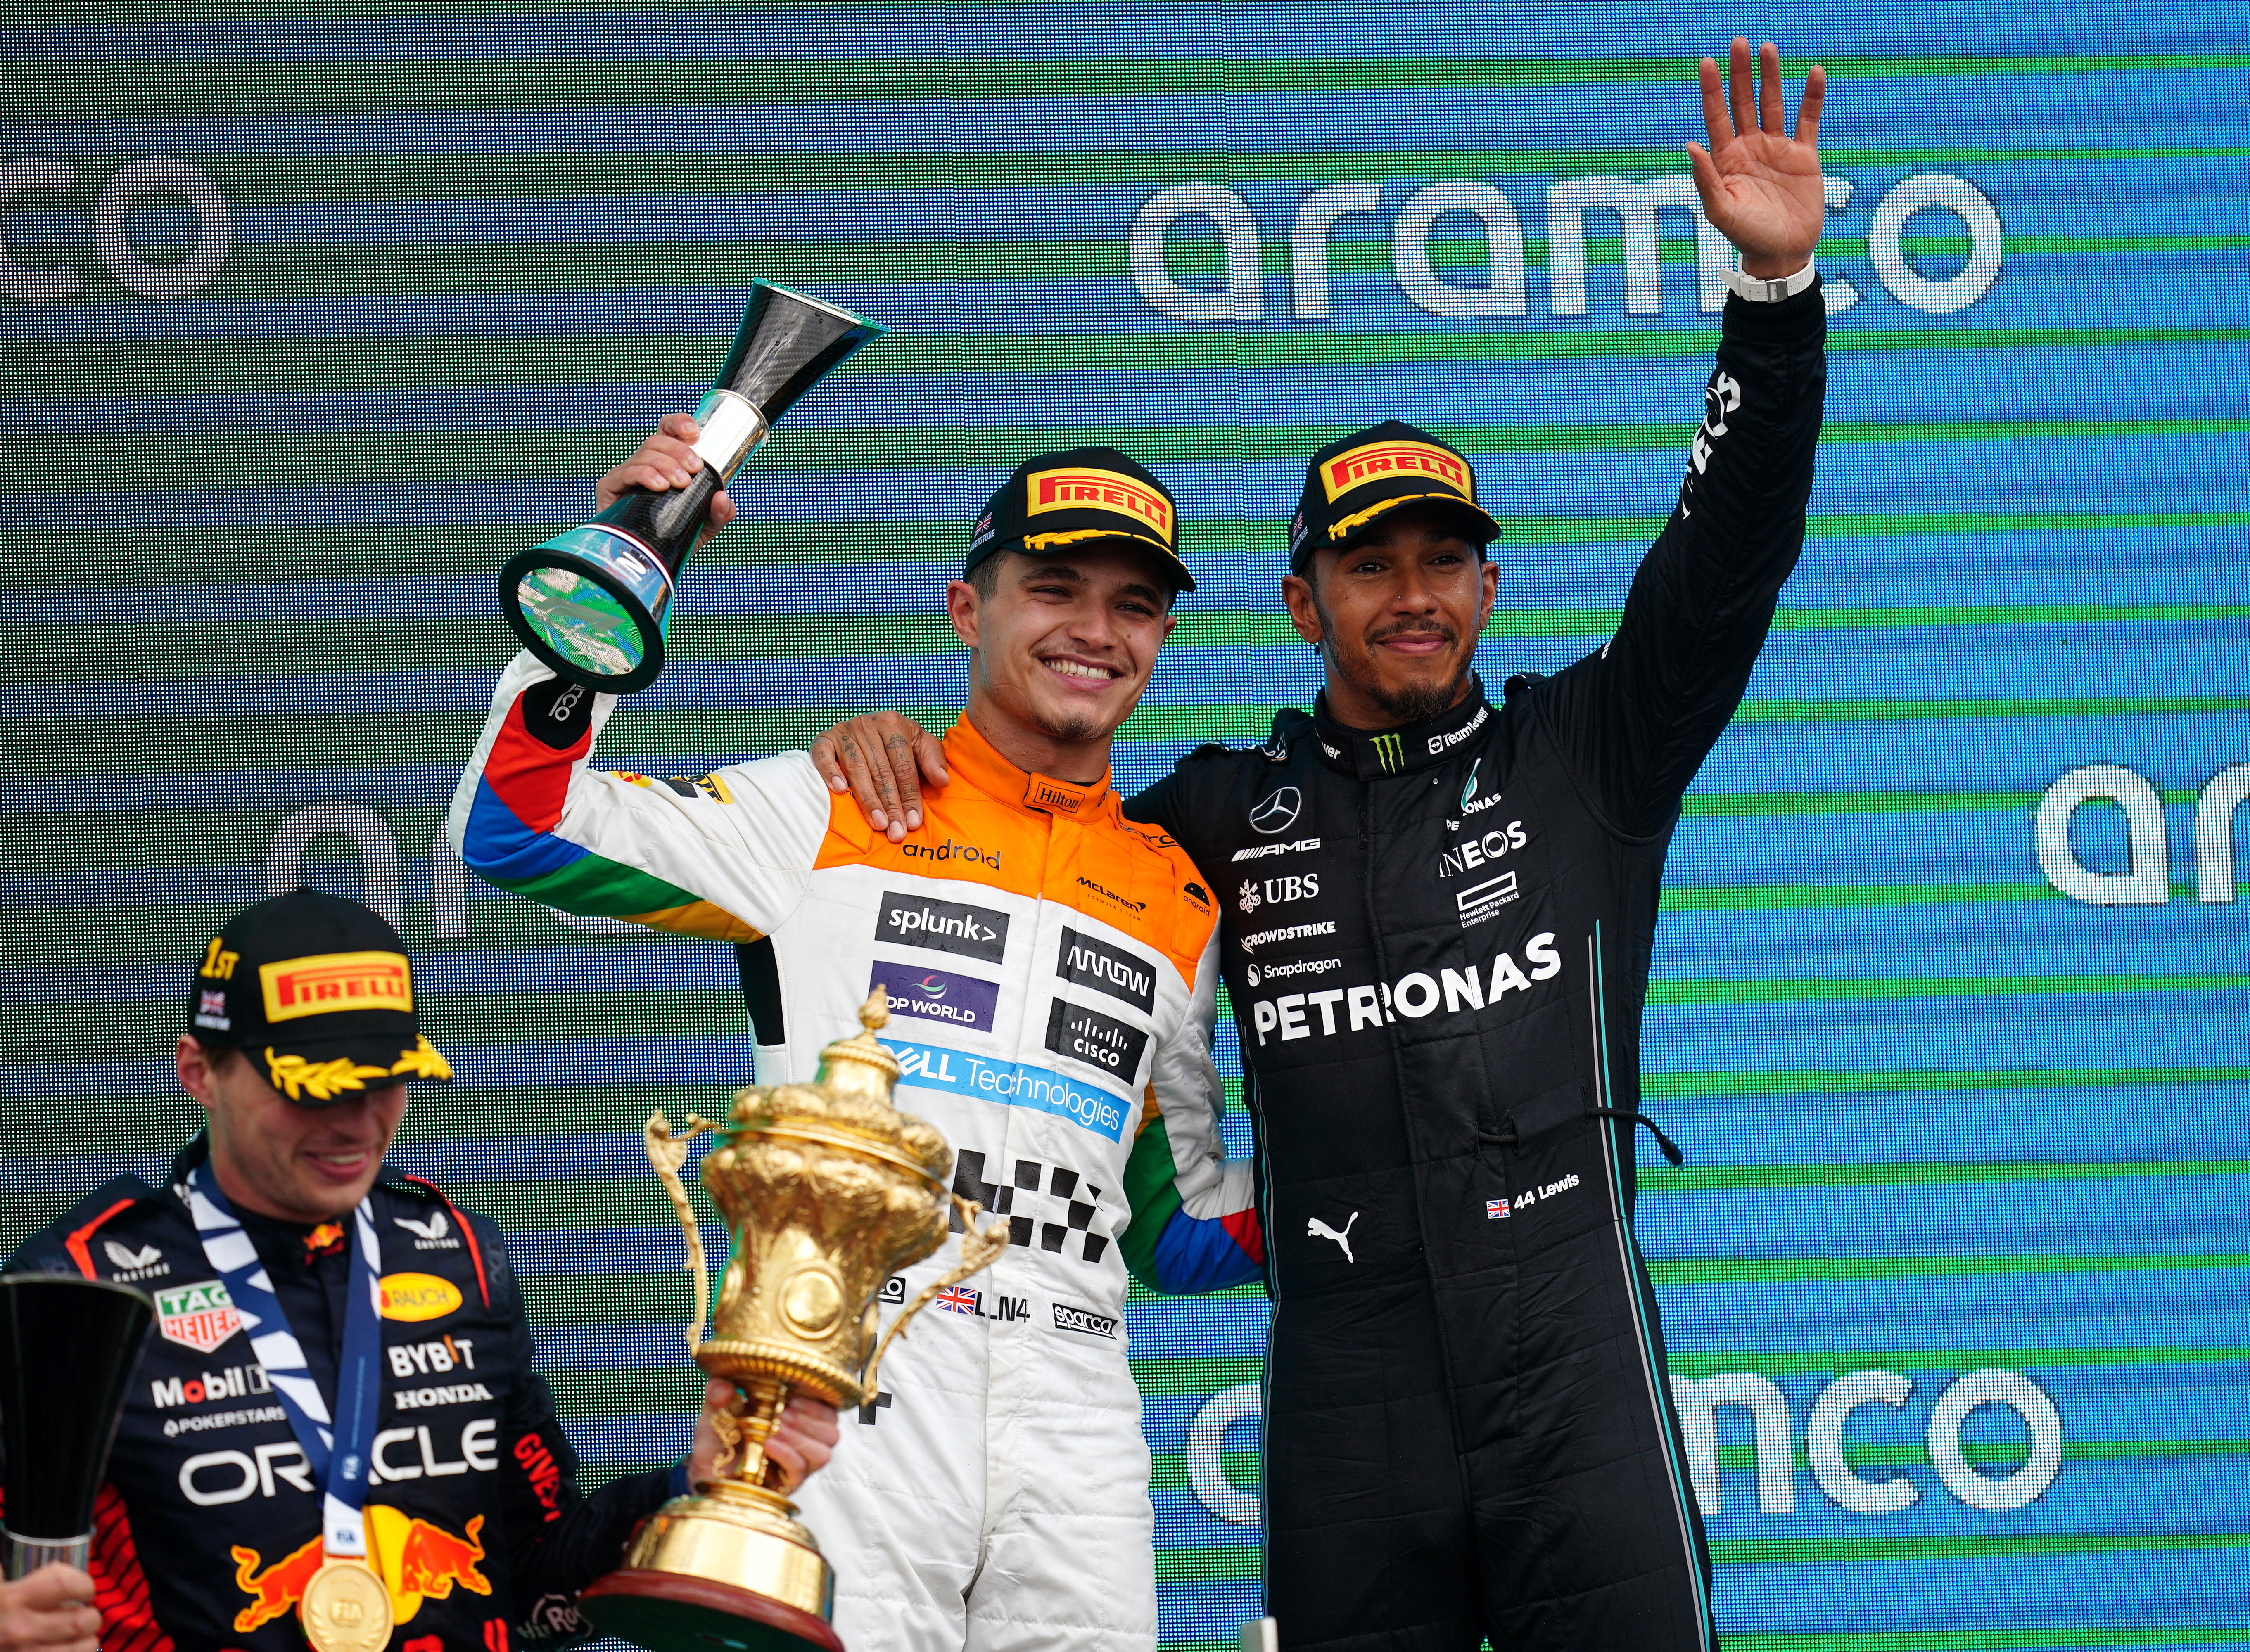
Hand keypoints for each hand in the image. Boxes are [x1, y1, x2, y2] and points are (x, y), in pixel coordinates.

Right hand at [0, 1564, 100, 1651]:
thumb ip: (7, 1571)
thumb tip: (23, 1559)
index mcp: (10, 1600)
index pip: (65, 1584)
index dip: (83, 1583)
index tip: (83, 1588)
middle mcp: (19, 1630)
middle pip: (81, 1621)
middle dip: (91, 1616)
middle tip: (86, 1615)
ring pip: (78, 1650)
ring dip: (86, 1643)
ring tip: (81, 1637)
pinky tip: (64, 1651)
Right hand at [594, 413, 737, 543]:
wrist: (648, 563)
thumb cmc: (676, 537)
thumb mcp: (706, 525)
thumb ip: (721, 513)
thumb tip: (723, 498)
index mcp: (664, 463)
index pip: (667, 431)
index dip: (678, 423)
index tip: (694, 432)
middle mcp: (643, 464)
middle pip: (657, 441)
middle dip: (679, 450)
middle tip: (695, 469)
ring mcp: (625, 475)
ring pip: (644, 454)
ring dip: (665, 465)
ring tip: (681, 484)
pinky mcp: (610, 488)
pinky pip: (626, 473)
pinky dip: (644, 475)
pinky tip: (659, 486)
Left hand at [684, 1377, 840, 1494]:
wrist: (703, 1470)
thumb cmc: (718, 1437)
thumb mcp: (716, 1411)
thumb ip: (718, 1395)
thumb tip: (721, 1387)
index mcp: (796, 1416)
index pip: (828, 1409)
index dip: (818, 1403)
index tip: (794, 1396)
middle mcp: (802, 1441)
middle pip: (832, 1431)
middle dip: (810, 1420)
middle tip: (783, 1414)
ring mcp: (796, 1464)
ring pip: (823, 1453)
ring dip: (801, 1438)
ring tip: (776, 1429)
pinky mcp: (787, 1484)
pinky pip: (801, 1470)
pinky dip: (787, 1454)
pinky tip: (769, 1444)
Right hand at [808, 712, 948, 842]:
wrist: (868, 726)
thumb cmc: (898, 742)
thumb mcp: (921, 744)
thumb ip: (933, 760)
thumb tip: (943, 781)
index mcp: (893, 723)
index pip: (903, 765)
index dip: (910, 795)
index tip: (914, 821)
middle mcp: (867, 724)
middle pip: (881, 771)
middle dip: (891, 805)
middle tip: (896, 831)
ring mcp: (844, 730)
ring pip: (856, 768)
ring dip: (867, 799)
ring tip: (878, 824)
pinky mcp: (824, 738)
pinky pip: (823, 755)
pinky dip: (829, 772)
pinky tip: (838, 791)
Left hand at [1685, 38, 1825, 278]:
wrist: (1781, 254)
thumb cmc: (1747, 237)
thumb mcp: (1722, 211)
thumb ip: (1706, 179)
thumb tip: (1689, 145)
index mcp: (1726, 160)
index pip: (1716, 117)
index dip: (1712, 90)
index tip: (1706, 63)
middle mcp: (1749, 148)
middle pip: (1743, 102)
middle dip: (1740, 74)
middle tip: (1739, 43)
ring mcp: (1777, 149)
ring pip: (1773, 104)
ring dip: (1770, 77)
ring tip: (1767, 48)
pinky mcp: (1804, 155)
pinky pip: (1808, 120)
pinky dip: (1812, 97)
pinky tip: (1814, 73)